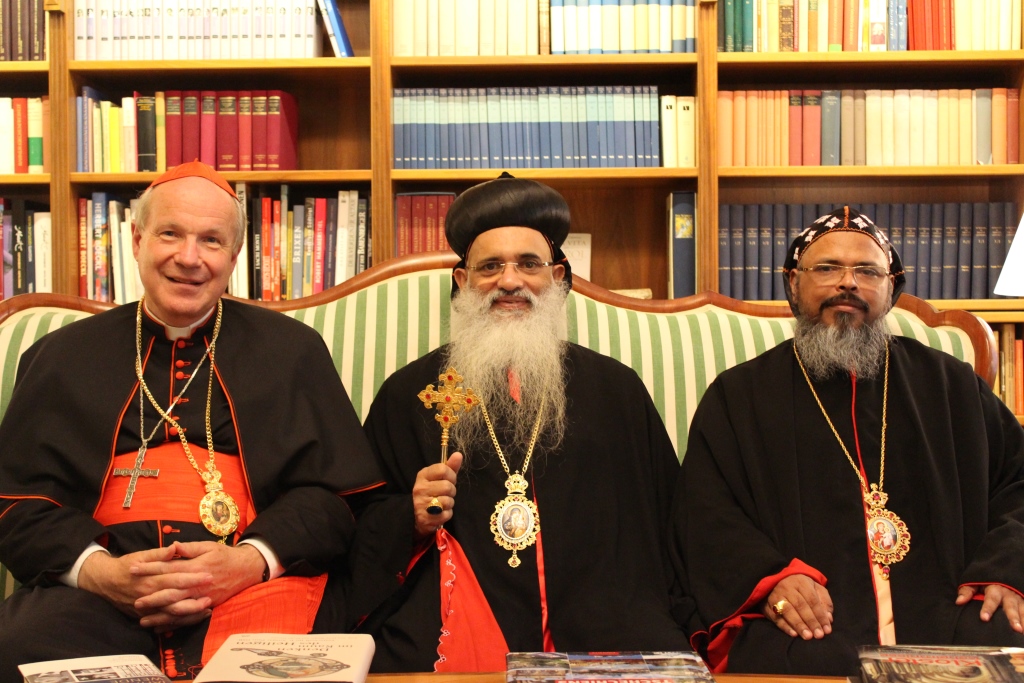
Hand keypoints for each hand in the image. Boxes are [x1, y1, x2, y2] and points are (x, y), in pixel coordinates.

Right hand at [77, 546, 213, 628]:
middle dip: (195, 599)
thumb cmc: (126, 566)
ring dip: (190, 613)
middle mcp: (150, 595)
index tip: (209, 575)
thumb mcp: (140, 556)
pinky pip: (165, 622)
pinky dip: (180, 621)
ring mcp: (147, 608)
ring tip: (207, 609)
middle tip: (211, 595)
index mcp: (151, 578)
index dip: (193, 578)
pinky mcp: (146, 615)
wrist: (105, 582)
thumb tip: (174, 548)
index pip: (175, 579)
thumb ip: (159, 553)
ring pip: (172, 614)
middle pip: (175, 600)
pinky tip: (195, 617)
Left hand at [130, 541, 266, 629]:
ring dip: (160, 615)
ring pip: (178, 609)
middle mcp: (197, 585)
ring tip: (143, 619)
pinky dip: (174, 623)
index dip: (149, 568)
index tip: (133, 569)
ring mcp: (202, 598)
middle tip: (134, 600)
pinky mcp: (207, 606)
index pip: (167, 569)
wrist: (246, 569)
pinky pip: (188, 618)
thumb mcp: (208, 546)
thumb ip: (189, 548)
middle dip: (151, 597)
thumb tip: (171, 547)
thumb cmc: (225, 556)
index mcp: (196, 567)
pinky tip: (161, 627)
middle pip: (170, 592)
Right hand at [412, 451, 462, 539]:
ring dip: (449, 503)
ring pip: (447, 501)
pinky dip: (447, 514)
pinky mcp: (425, 518)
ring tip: (442, 503)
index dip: (451, 475)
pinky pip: (446, 514)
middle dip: (451, 491)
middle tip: (445, 493)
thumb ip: (450, 467)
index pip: (443, 469)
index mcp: (423, 475)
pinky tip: (440, 513)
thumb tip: (459, 454)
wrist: (417, 514)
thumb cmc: (432, 492)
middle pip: (447, 486)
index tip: (449, 479)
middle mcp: (420, 488)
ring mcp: (421, 504)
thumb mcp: (439, 477)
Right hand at [764, 574, 833, 639]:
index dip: (820, 615)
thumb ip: (825, 602)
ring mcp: (775, 596)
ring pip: (787, 611)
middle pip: (800, 605)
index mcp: (801, 582)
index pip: (812, 600)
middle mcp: (787, 587)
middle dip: (810, 621)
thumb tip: (829, 618)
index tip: (827, 629)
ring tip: (807, 636)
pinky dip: (784, 626)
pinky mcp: (767, 605)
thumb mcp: (816, 588)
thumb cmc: (802, 588)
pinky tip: (794, 634)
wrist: (779, 581)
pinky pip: (775, 617)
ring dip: (798, 625)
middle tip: (818, 635)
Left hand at [956, 585, 1023, 632]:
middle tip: (1016, 629)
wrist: (1002, 575)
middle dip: (1013, 617)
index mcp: (995, 589)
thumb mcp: (975, 583)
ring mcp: (1019, 599)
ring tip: (1023, 632)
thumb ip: (967, 591)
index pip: (991, 599)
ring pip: (1023, 610)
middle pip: (1011, 606)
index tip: (984, 618)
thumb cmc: (985, 582)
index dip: (988, 608)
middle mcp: (1009, 595)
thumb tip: (959, 601)